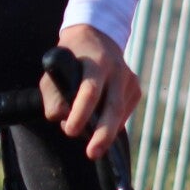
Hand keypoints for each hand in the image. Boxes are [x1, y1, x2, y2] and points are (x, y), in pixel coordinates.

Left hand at [39, 24, 142, 160]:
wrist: (96, 36)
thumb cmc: (68, 59)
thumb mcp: (54, 71)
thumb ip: (53, 96)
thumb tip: (62, 120)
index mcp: (95, 62)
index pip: (90, 90)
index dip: (80, 113)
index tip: (71, 131)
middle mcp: (117, 70)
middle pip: (113, 107)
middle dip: (103, 134)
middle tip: (92, 153)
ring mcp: (129, 79)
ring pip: (119, 113)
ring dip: (105, 132)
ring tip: (93, 147)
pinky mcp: (136, 89)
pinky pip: (123, 114)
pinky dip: (110, 123)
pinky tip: (101, 125)